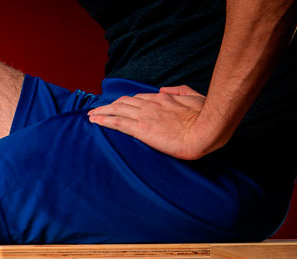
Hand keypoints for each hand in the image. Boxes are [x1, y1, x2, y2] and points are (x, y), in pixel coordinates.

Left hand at [87, 86, 225, 160]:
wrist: (205, 131)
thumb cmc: (205, 117)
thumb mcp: (195, 98)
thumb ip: (180, 92)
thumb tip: (165, 90)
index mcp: (164, 98)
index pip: (140, 98)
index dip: (127, 102)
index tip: (119, 105)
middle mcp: (152, 104)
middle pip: (125, 102)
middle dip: (110, 104)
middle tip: (98, 108)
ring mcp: (145, 116)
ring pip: (117, 109)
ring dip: (102, 111)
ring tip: (91, 114)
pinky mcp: (141, 129)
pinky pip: (117, 122)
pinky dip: (103, 120)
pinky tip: (94, 120)